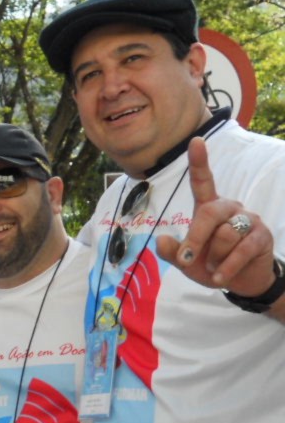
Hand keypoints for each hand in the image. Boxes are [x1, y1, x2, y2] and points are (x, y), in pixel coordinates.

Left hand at [157, 137, 277, 294]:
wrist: (242, 281)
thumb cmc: (211, 263)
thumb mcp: (186, 261)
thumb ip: (172, 252)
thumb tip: (161, 240)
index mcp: (209, 208)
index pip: (203, 182)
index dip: (199, 162)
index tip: (196, 141)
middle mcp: (229, 208)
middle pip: (208, 213)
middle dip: (195, 238)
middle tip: (186, 259)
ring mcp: (248, 220)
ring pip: (224, 234)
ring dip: (214, 258)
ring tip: (215, 267)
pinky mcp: (262, 236)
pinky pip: (241, 250)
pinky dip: (226, 267)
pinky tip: (220, 277)